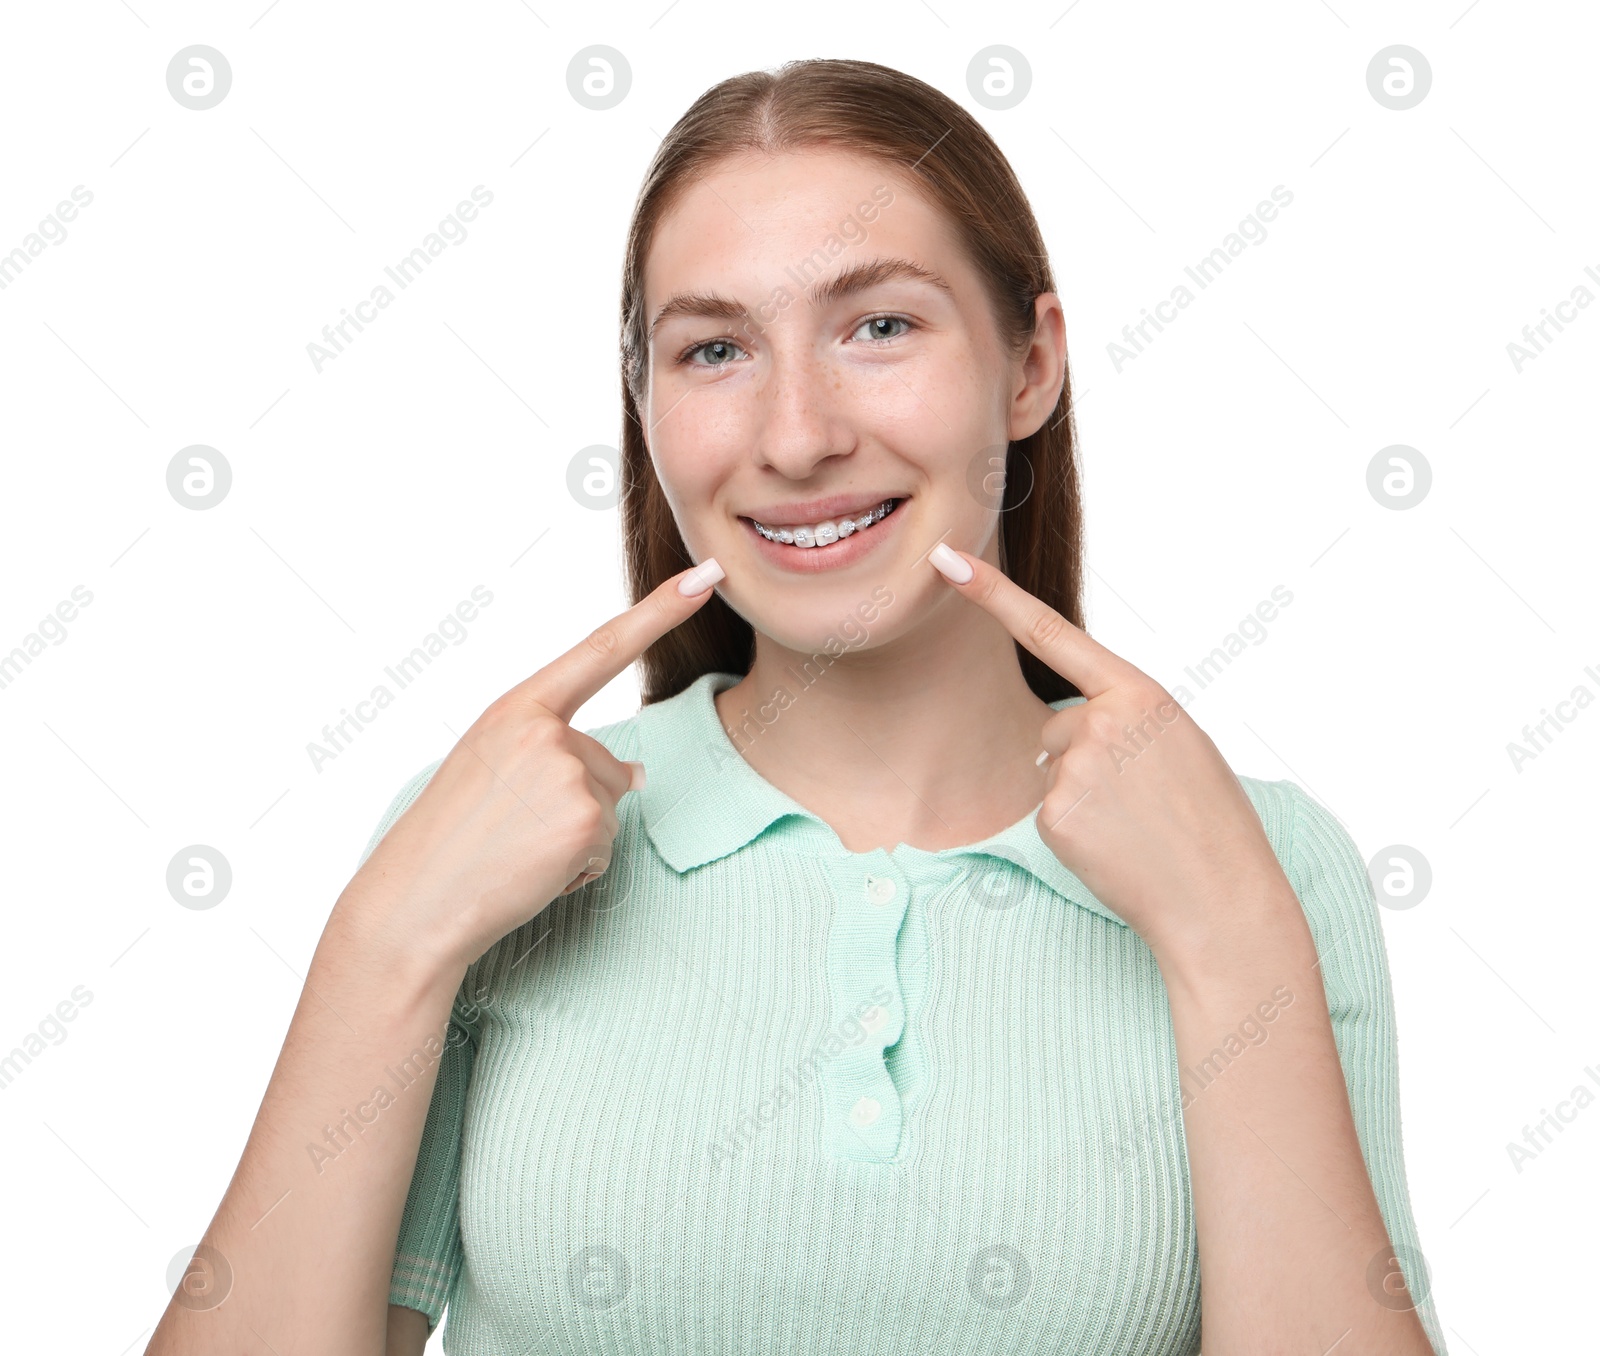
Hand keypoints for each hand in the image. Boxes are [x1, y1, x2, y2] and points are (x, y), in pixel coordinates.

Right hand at [347, 560, 724, 971]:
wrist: (414, 904)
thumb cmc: (448, 841)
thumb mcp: (493, 770)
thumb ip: (558, 752)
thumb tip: (637, 772)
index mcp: (516, 707)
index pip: (601, 649)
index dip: (660, 611)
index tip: (706, 575)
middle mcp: (545, 731)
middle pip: (608, 764)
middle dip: (575, 804)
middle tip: (507, 831)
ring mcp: (568, 774)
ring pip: (610, 807)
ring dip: (574, 839)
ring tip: (513, 851)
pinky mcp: (586, 822)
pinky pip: (607, 847)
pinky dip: (577, 869)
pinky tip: (529, 872)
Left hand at [930, 544, 1291, 963]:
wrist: (1221, 899)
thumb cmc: (1211, 823)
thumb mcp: (1182, 743)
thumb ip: (1125, 716)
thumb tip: (1062, 728)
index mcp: (1140, 693)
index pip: (1053, 633)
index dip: (993, 594)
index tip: (949, 562)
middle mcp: (1101, 721)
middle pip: (1056, 727)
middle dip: (1088, 760)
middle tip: (1145, 801)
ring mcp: (1076, 768)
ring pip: (1054, 771)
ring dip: (1085, 797)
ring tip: (1137, 825)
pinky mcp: (1055, 814)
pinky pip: (1050, 812)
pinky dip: (1076, 832)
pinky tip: (1117, 847)